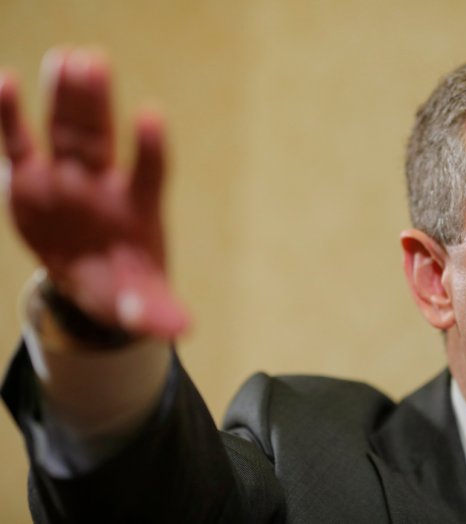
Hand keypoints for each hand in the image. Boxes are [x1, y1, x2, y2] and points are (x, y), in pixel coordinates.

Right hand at [0, 48, 187, 338]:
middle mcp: (104, 185)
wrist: (93, 280)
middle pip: (101, 139)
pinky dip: (9, 117)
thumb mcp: (141, 305)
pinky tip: (4, 81)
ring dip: (64, 98)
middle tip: (93, 62)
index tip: (151, 116)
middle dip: (95, 105)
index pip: (150, 172)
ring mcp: (68, 178)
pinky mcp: (32, 180)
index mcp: (138, 209)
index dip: (151, 147)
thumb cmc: (125, 285)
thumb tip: (182, 330)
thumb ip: (157, 314)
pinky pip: (18, 144)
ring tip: (65, 59)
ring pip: (65, 132)